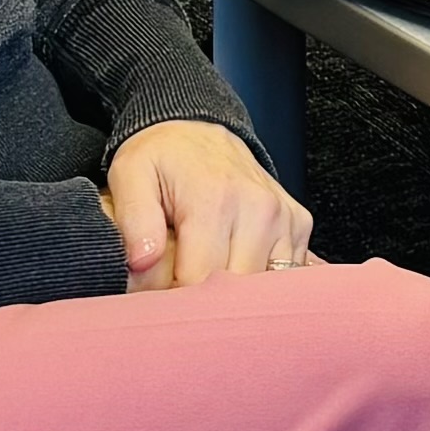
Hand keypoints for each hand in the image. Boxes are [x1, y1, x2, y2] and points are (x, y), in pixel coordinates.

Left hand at [106, 119, 311, 289]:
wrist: (198, 128)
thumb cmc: (161, 157)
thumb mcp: (130, 174)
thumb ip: (133, 220)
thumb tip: (143, 262)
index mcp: (215, 201)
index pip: (198, 281)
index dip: (173, 299)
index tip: (156, 296)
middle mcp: (259, 209)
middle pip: (235, 291)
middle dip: (205, 302)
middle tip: (177, 287)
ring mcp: (285, 218)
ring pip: (264, 289)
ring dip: (236, 296)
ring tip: (206, 274)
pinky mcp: (299, 224)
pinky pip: (285, 275)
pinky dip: (261, 282)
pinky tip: (234, 266)